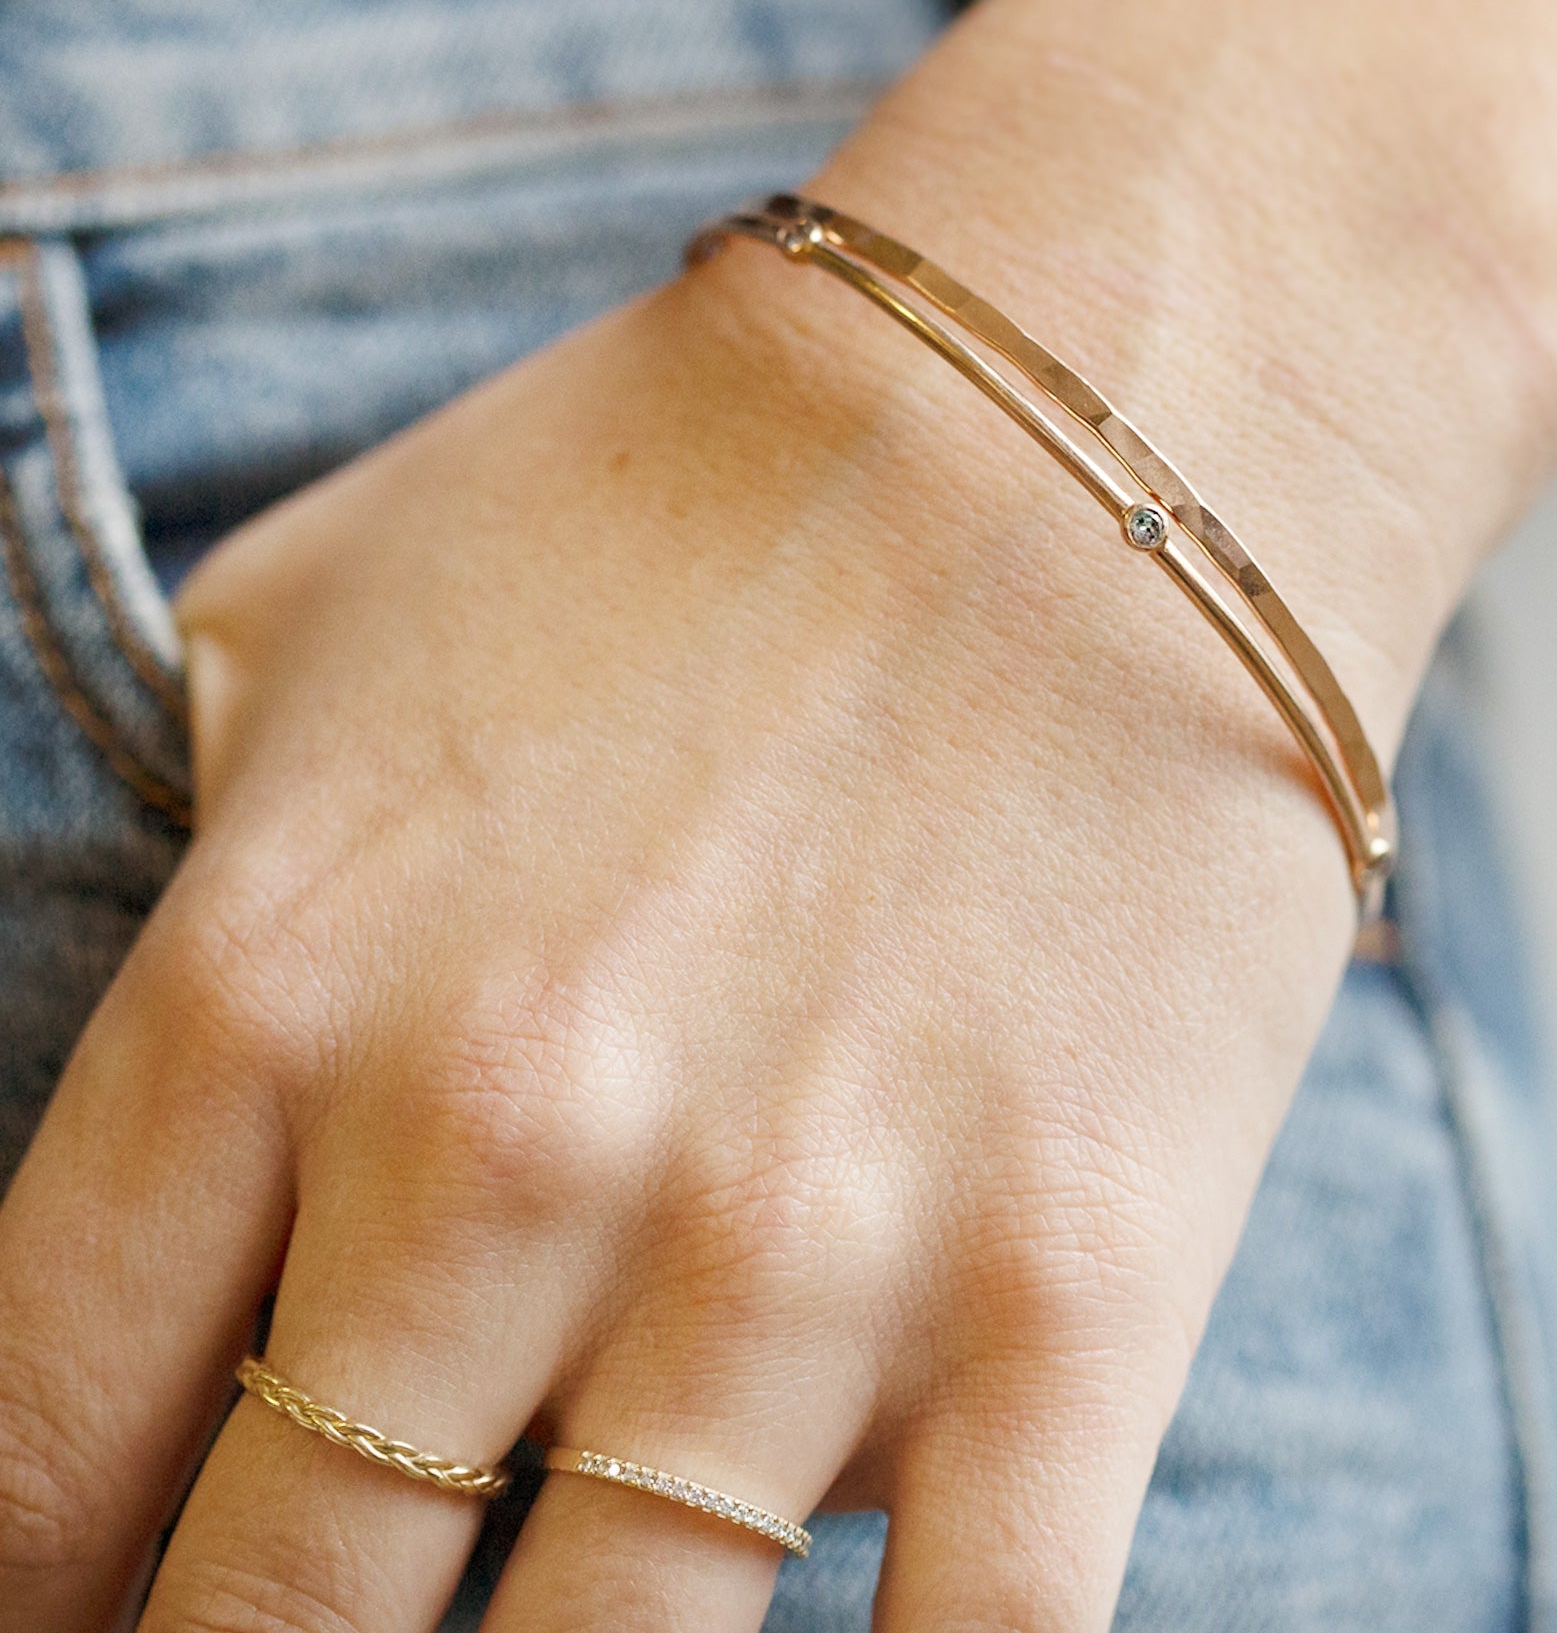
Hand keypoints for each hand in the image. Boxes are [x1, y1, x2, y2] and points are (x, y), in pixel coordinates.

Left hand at [0, 231, 1420, 1631]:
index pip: (27, 1461)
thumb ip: (183, 880)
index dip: (35, 1584)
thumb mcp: (316, 614)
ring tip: (549, 1625)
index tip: (97, 1593)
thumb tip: (177, 1179)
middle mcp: (506, 1158)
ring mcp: (796, 1252)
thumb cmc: (697, 493)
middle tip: (317, 1611)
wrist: (1088, 409)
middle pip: (272, 1629)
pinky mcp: (1066, 1295)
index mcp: (280, 987)